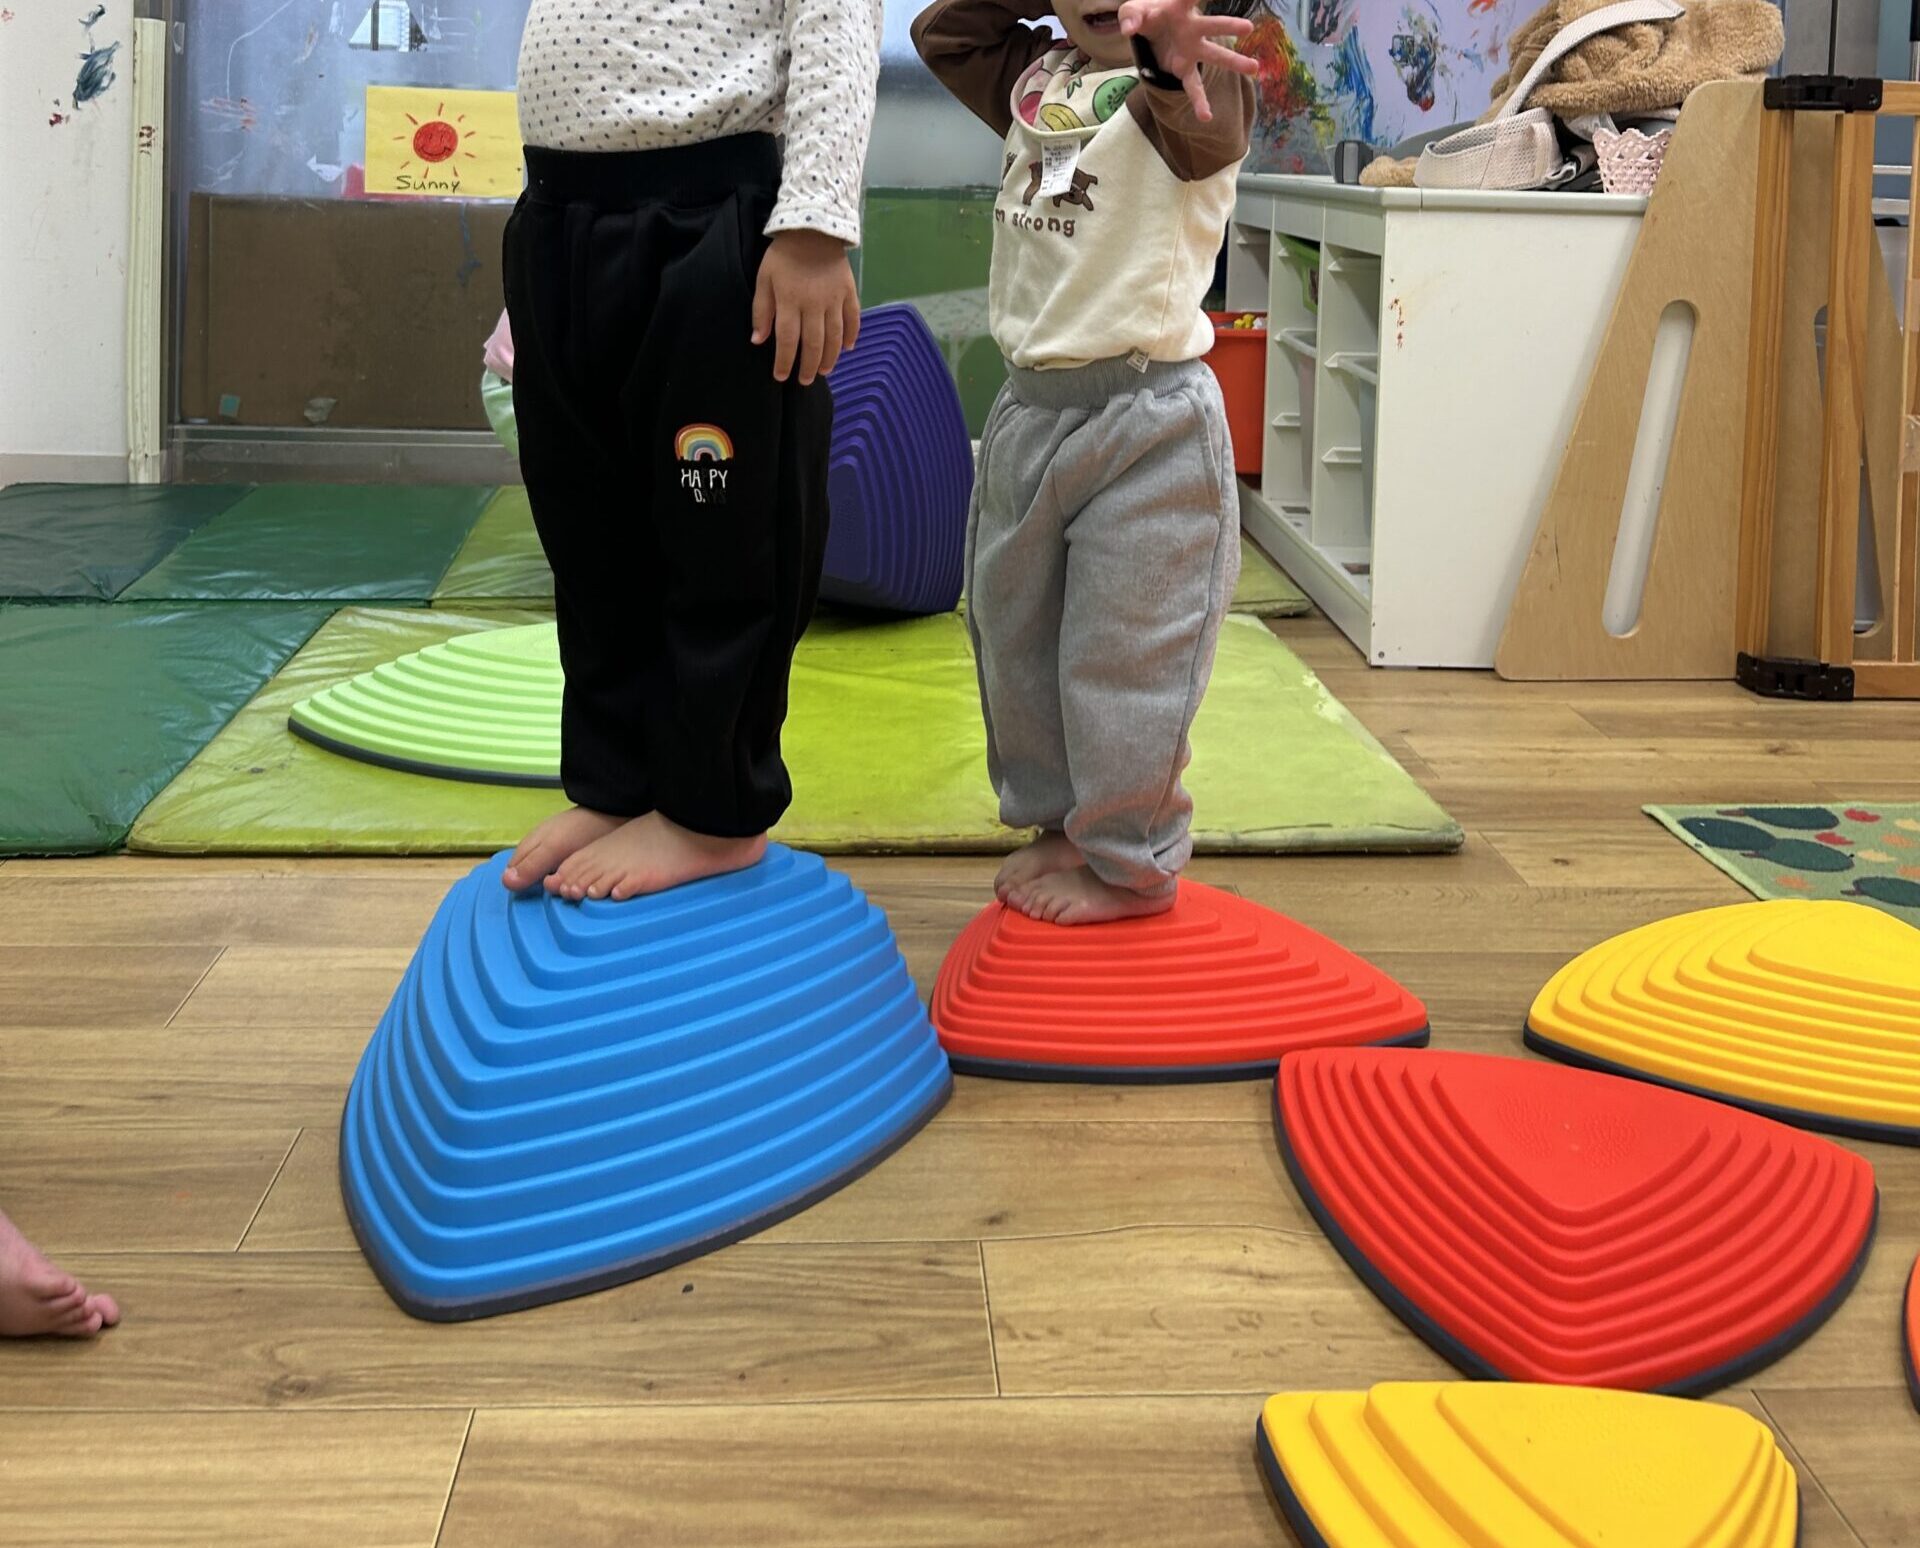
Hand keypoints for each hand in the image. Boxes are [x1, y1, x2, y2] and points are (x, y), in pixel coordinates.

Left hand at [751, 230, 860, 385]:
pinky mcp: (849, 292)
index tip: (781, 376)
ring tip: (824, 370)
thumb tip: (758, 340)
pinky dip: (852, 335)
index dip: (784, 362)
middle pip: (813, 343)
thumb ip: (762, 310)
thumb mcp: (764, 279)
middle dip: (809, 366)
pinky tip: (847, 348)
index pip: (787, 340)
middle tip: (805, 380)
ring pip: (834, 336)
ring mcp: (834, 299)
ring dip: (830, 357)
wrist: (813, 228)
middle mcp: (814, 304)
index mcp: (790, 301)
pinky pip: (853, 318)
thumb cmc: (783, 256)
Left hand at [1118, 0, 1259, 122]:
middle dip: (1229, 26)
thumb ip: (1129, 16)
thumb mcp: (1132, 12)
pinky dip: (1199, 102)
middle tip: (1248, 27)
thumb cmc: (1145, 16)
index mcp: (1179, 9)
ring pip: (1215, 55)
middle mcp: (1192, 29)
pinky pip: (1194, 86)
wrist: (1149, 31)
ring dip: (1233, 62)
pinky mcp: (1184, 69)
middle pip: (1213, 26)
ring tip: (1254, 69)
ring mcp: (1192, 50)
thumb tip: (1129, 29)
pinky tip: (1206, 116)